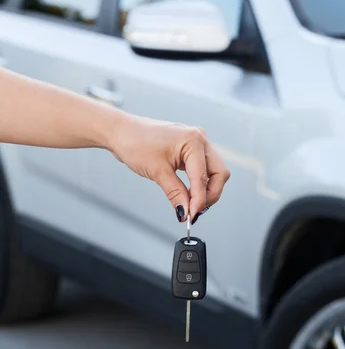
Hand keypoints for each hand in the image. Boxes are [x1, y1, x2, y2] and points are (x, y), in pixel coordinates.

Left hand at [109, 114, 229, 221]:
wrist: (121, 132)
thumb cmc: (135, 142)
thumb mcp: (158, 172)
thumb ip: (176, 193)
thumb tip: (186, 212)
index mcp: (194, 141)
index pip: (204, 177)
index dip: (199, 200)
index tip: (191, 216)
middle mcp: (200, 139)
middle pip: (219, 174)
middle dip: (210, 195)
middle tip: (195, 211)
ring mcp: (196, 143)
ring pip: (213, 172)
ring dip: (206, 190)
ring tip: (191, 204)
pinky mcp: (190, 149)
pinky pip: (203, 168)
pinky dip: (198, 183)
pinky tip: (189, 194)